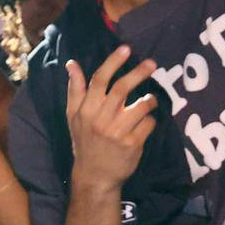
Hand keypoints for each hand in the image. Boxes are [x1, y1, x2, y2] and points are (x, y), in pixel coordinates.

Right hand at [65, 45, 157, 189]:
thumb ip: (75, 90)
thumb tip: (72, 64)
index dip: (113, 62)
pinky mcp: (132, 145)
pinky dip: (150, 120)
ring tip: (151, 99)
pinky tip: (145, 124)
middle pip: (121, 88)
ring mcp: (117, 132)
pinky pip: (148, 124)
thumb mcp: (74, 116)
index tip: (126, 49)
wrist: (94, 175)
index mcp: (86, 110)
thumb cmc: (84, 141)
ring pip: (140, 106)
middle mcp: (100, 119)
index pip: (99, 80)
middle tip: (152, 64)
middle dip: (138, 73)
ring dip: (149, 100)